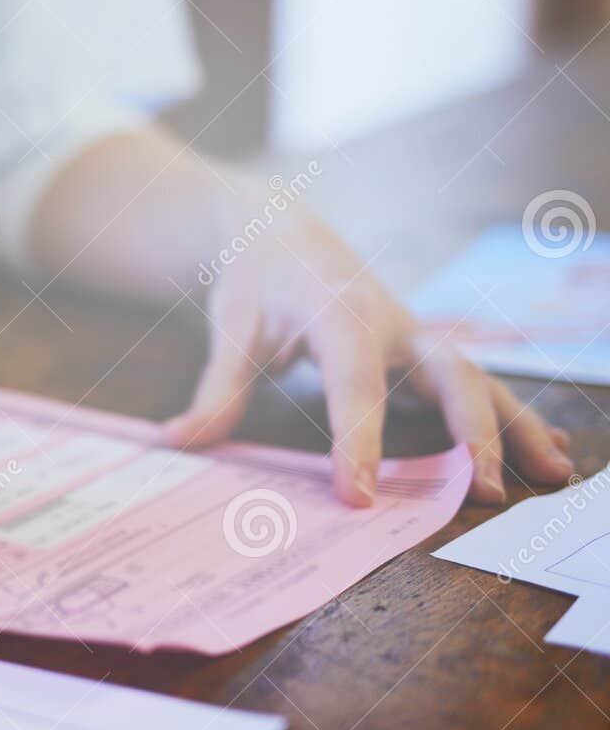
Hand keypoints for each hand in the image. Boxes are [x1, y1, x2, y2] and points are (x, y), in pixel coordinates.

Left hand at [163, 209, 574, 505]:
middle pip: (447, 375)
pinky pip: (476, 388)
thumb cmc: (254, 280)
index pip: (354, 384)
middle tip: (486, 491)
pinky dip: (511, 420)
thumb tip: (176, 440)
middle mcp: (392, 325)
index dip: (358, 441)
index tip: (359, 497)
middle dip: (471, 432)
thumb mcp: (229, 326)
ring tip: (554, 474)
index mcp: (340, 315)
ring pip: (478, 381)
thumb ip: (215, 388)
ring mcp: (415, 339)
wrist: (278, 232)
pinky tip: (546, 456)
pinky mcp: (422, 354)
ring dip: (516, 428)